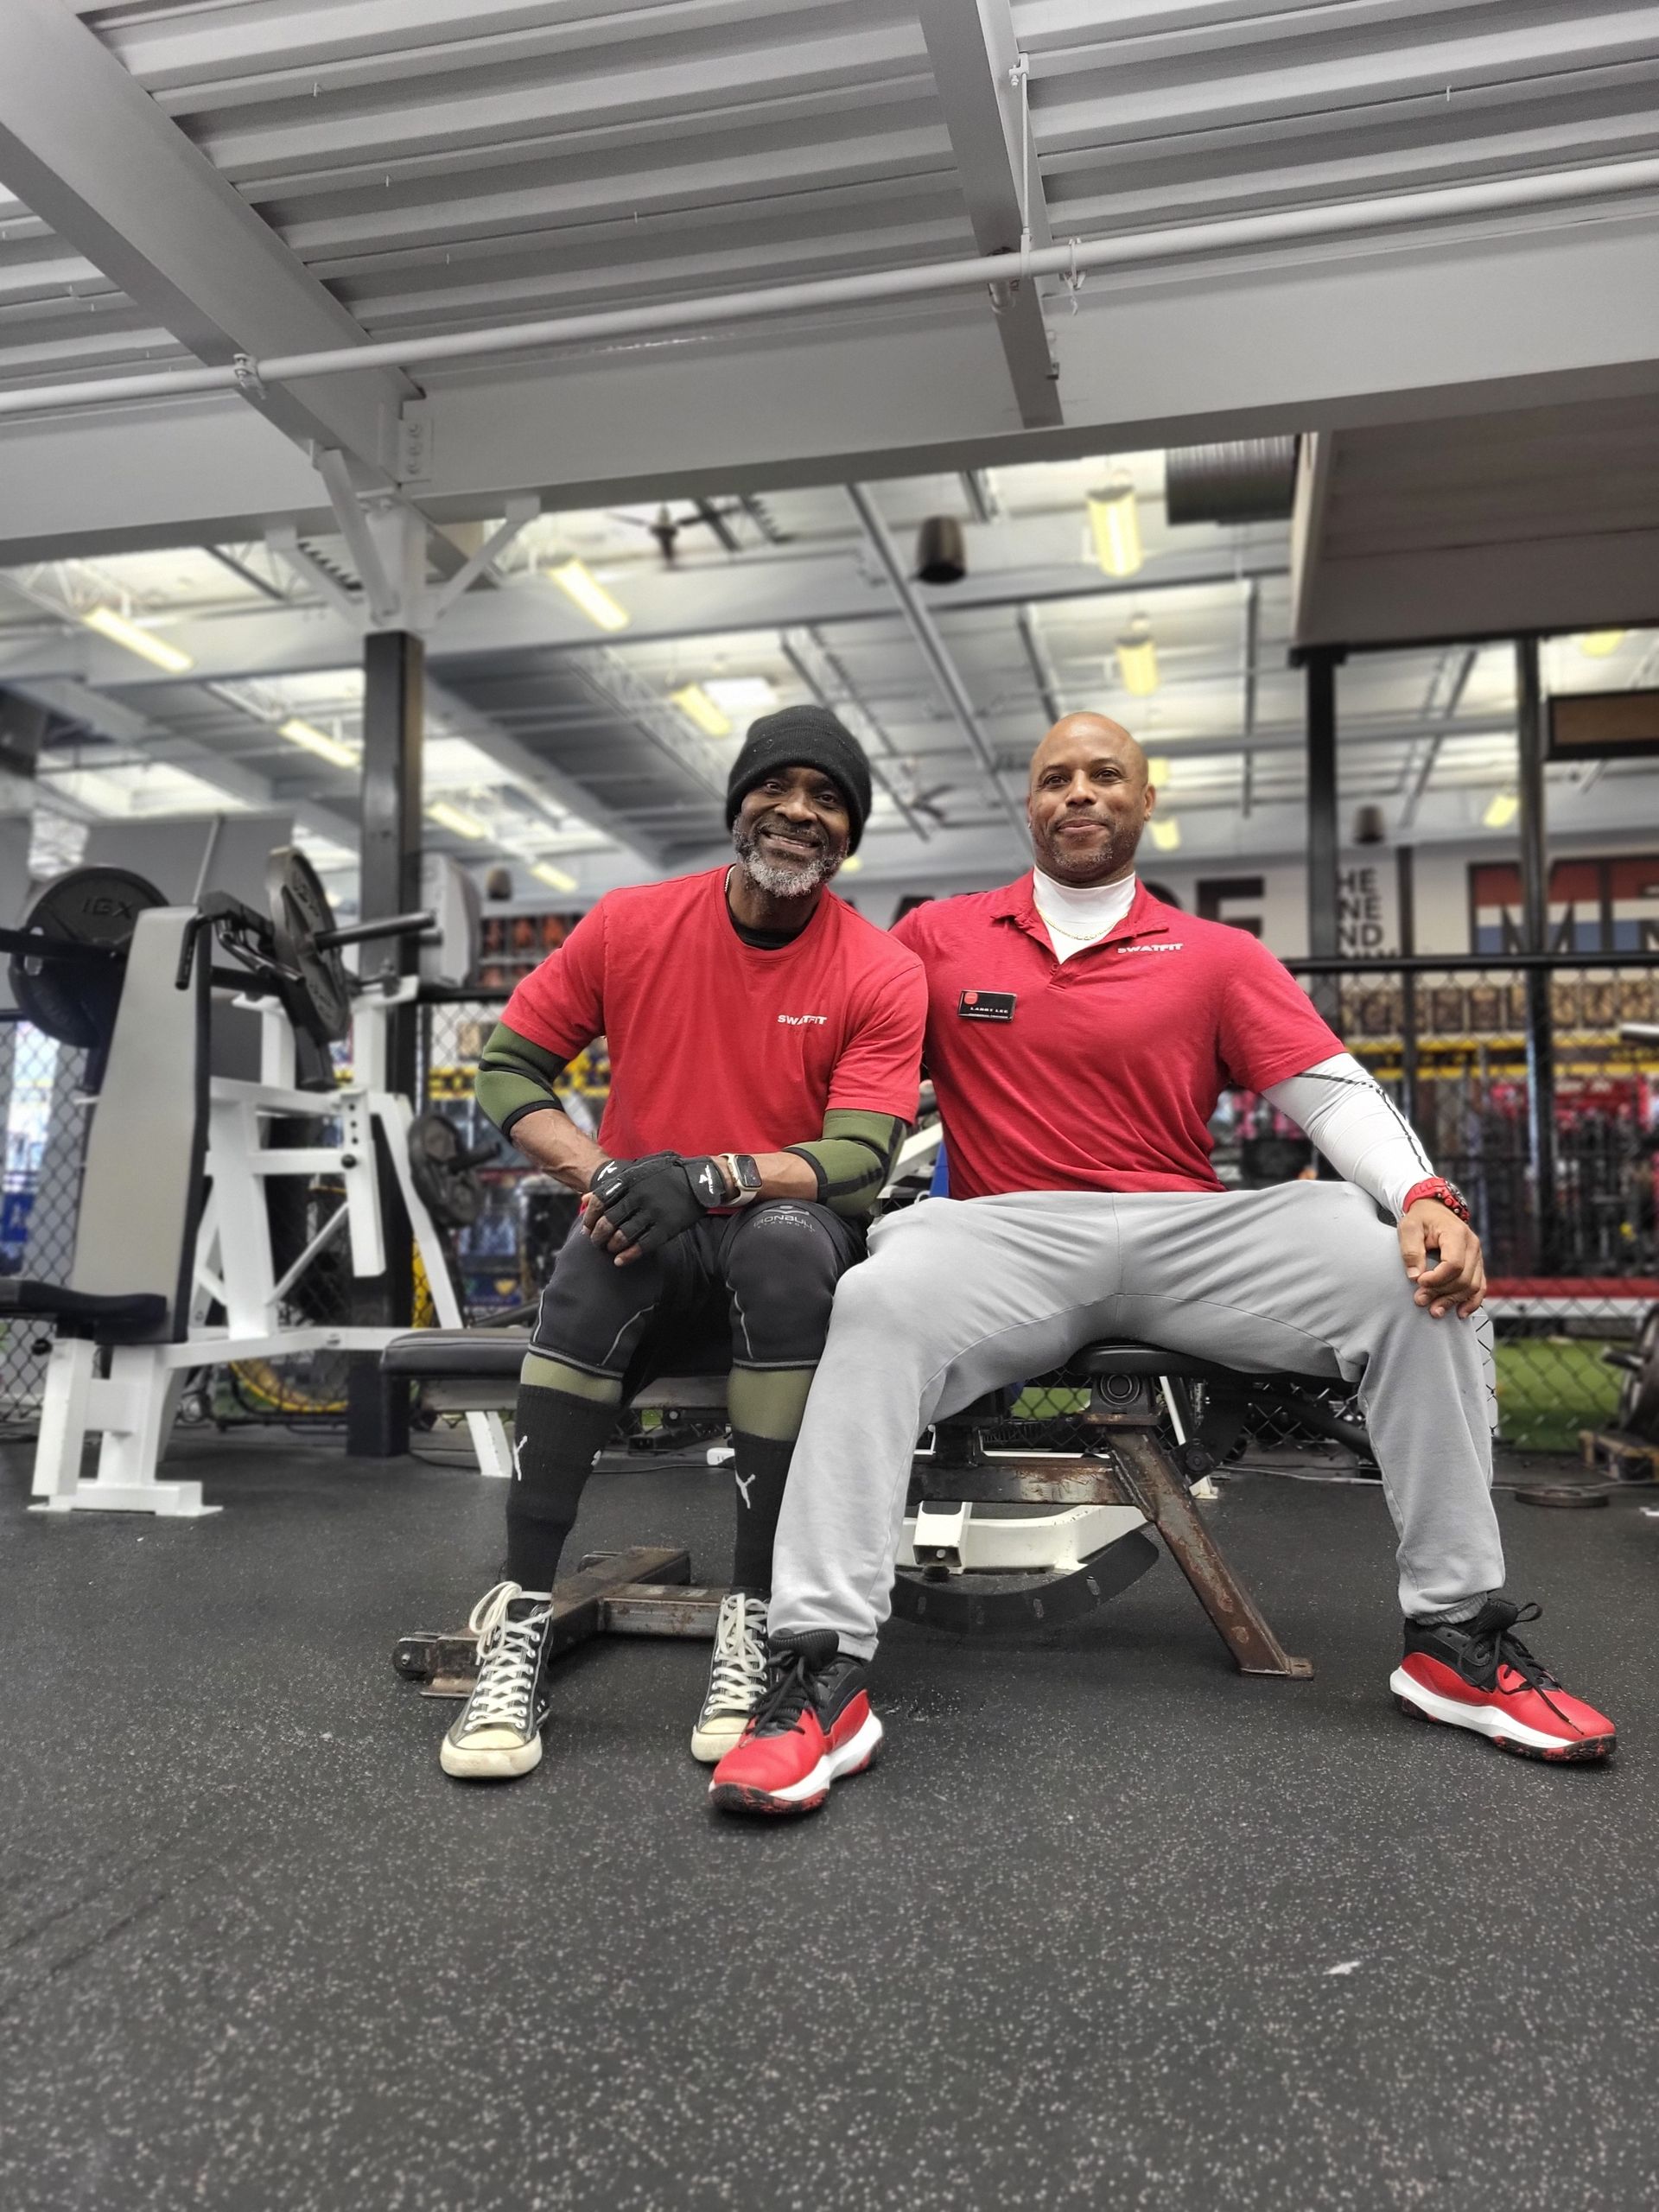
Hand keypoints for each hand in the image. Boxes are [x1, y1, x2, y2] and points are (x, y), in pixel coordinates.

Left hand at [581, 1152, 727, 1264]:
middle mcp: (639, 1196)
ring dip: (611, 1247)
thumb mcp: (639, 1170)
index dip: (589, 1217)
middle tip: (596, 1243)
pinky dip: (628, 1256)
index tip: (587, 1227)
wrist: (701, 1180)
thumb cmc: (666, 1174)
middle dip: (598, 1237)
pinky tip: (620, 1261)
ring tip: (609, 1250)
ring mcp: (653, 1212)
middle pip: (608, 1222)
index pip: (599, 1201)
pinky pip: (642, 1245)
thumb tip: (584, 1199)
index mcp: (630, 1179)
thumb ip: (612, 1184)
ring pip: (622, 1236)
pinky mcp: (667, 1227)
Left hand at [1398, 1199, 1485, 1318]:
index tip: (1419, 1282)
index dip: (1437, 1278)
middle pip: (1464, 1278)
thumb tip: (1414, 1277)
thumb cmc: (1420, 1219)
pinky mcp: (1476, 1265)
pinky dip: (1471, 1302)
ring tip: (1434, 1311)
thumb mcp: (1408, 1228)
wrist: (1434, 1210)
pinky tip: (1459, 1313)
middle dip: (1442, 1293)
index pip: (1454, 1264)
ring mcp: (1477, 1256)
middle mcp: (1472, 1245)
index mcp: (1456, 1234)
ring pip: (1473, 1286)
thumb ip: (1411, 1251)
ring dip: (1453, 1301)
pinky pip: (1480, 1287)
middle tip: (1419, 1300)